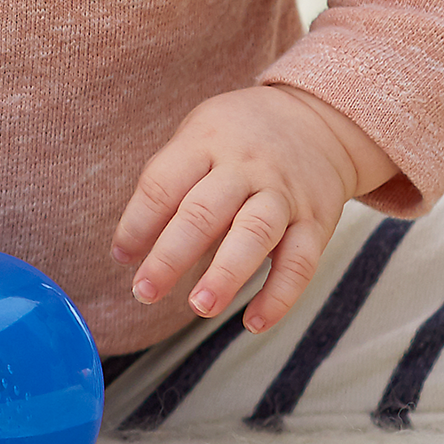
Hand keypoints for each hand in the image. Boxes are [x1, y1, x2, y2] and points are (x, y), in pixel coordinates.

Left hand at [113, 84, 391, 331]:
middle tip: (145, 292)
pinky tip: (254, 323)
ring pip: (255, 234)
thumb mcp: (198, 137)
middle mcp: (247, 166)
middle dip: (171, 256)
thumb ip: (167, 186)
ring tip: (199, 307)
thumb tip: (129, 250)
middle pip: (204, 212)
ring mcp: (284, 194)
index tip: (122, 256)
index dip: (137, 223)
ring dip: (226, 275)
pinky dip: (280, 296)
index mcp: (206, 142)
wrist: (321, 121)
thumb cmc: (239, 139)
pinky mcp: (317, 221)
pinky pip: (301, 262)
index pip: (163, 184)